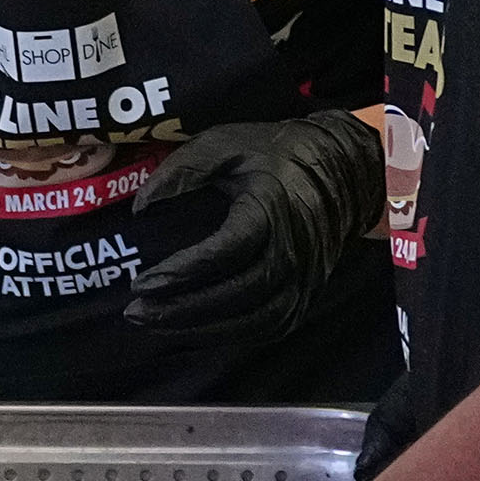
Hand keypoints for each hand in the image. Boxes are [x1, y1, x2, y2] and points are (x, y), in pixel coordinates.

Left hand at [123, 109, 378, 342]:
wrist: (342, 170)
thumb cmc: (274, 154)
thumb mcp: (223, 145)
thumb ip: (181, 171)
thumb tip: (140, 208)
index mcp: (271, 210)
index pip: (228, 250)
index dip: (184, 270)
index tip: (143, 281)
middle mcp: (293, 250)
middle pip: (239, 293)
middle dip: (183, 309)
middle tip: (137, 312)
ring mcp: (305, 278)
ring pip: (255, 320)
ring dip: (202, 329)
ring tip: (155, 325)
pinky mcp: (306, 295)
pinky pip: (269, 327)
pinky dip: (230, 335)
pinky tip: (193, 332)